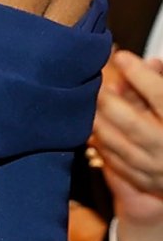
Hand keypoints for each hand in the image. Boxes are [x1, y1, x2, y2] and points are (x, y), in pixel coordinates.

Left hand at [91, 51, 162, 221]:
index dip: (140, 75)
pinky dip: (101, 143)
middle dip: (108, 101)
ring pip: (119, 145)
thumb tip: (151, 62)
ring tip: (84, 100)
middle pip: (133, 124)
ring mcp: (156, 169)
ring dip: (98, 122)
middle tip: (92, 80)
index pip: (161, 97)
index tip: (120, 57)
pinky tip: (90, 127)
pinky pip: (116, 162)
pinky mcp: (146, 183)